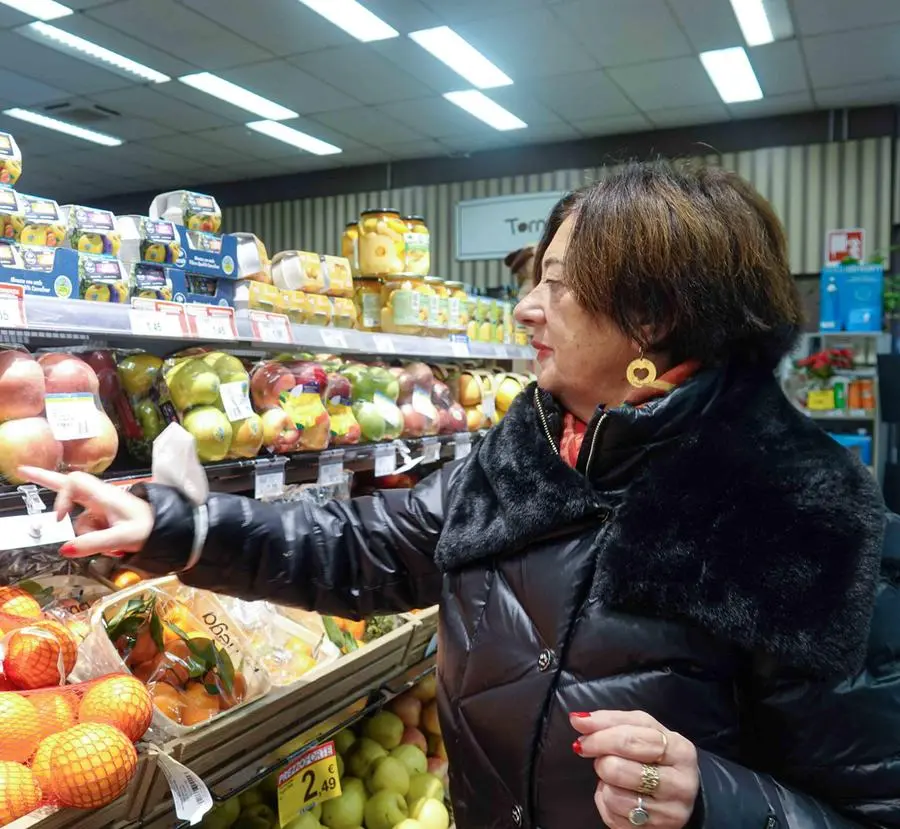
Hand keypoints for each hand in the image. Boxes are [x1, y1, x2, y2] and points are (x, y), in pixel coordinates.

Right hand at [18, 466, 153, 557]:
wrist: (168, 529)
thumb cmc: (149, 528)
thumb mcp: (122, 538)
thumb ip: (94, 543)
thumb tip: (64, 549)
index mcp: (104, 496)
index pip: (73, 483)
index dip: (61, 497)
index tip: (59, 518)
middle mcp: (100, 498)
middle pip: (68, 485)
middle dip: (45, 479)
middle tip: (22, 470)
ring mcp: (102, 506)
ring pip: (79, 518)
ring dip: (88, 534)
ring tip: (112, 542)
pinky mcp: (105, 515)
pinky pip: (88, 526)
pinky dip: (94, 536)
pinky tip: (110, 543)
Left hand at [570, 710, 698, 828]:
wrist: (677, 789)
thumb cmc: (655, 754)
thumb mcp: (641, 729)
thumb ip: (610, 721)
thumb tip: (578, 720)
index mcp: (680, 751)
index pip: (631, 740)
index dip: (600, 738)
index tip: (582, 737)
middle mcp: (680, 785)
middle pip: (618, 769)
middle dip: (601, 761)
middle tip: (601, 758)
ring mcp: (668, 813)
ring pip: (613, 796)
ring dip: (605, 783)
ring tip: (615, 777)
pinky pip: (612, 816)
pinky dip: (606, 802)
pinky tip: (619, 794)